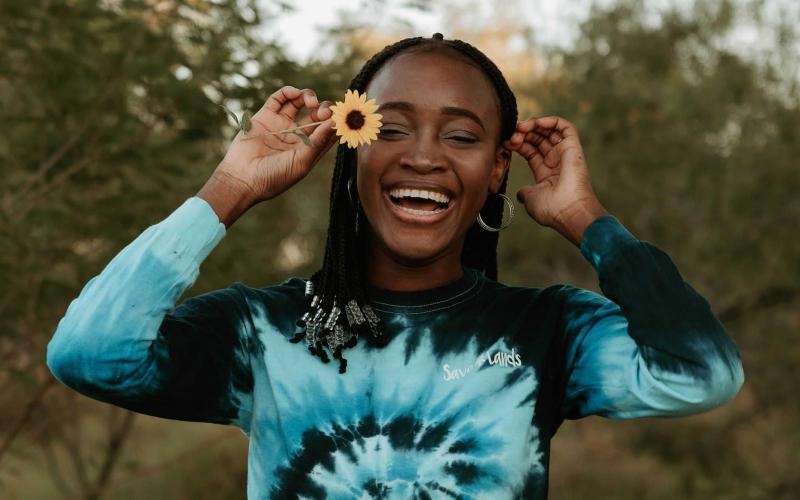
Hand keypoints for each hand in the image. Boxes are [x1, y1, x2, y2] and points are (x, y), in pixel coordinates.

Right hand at [214, 86, 337, 203]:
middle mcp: (296, 135)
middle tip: (324, 112)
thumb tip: (335, 123)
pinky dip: (289, 92)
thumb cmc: (274, 177)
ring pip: (299, 102)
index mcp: (308, 148)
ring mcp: (281, 124)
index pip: (328, 130)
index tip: (342, 117)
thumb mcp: (302, 161)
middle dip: (324, 109)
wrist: (242, 178)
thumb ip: (318, 141)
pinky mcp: (265, 116)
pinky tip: (296, 94)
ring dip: (309, 97)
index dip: (337, 122)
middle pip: (316, 114)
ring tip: (311, 102)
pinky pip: (279, 98)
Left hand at [504, 116, 608, 244]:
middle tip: (511, 135)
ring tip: (521, 128)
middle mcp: (556, 162)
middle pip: (538, 139)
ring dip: (533, 125)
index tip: (505, 143)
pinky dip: (551, 121)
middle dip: (523, 134)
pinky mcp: (574, 148)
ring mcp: (565, 154)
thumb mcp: (531, 200)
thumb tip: (521, 193)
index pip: (530, 151)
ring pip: (549, 131)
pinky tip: (536, 123)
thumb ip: (525, 193)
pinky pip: (565, 127)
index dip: (517, 144)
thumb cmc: (552, 210)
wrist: (569, 212)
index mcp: (546, 174)